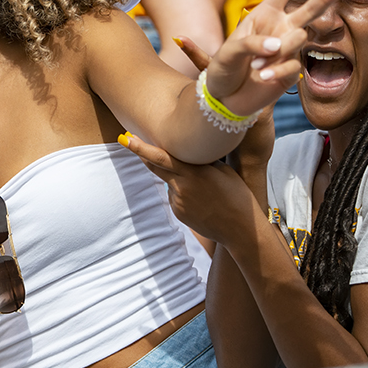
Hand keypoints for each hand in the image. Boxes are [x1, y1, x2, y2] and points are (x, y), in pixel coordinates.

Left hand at [120, 134, 263, 248]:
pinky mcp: (178, 213)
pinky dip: (183, 193)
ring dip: (178, 178)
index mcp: (193, 173)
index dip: (141, 148)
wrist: (240, 229)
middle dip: (142, 154)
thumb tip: (187, 151)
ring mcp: (178, 202)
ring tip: (205, 189)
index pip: (161, 158)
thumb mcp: (222, 170)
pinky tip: (202, 200)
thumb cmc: (237, 195)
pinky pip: (175, 196)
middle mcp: (181, 187)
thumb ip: (201, 161)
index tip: (126, 139)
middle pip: (155, 167)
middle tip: (130, 140)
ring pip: (170, 182)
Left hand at [206, 0, 346, 116]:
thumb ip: (251, 44)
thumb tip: (278, 45)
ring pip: (299, 39)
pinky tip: (263, 77)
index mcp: (265, 14)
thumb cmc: (223, 68)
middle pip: (309, 9)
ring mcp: (289, 49)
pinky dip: (277, 71)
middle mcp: (281, 28)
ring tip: (256, 66)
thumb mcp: (228, 52)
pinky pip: (293, 66)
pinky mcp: (292, 70)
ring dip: (276, 52)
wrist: (225, 98)